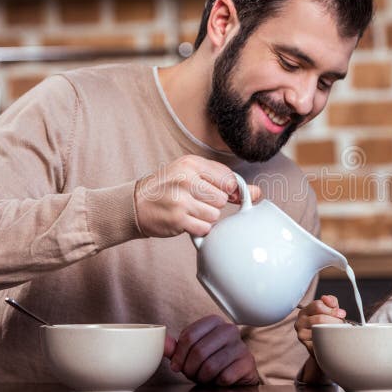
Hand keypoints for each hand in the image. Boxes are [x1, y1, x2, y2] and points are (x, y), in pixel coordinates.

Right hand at [134, 155, 260, 237]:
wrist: (134, 204)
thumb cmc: (167, 188)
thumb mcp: (191, 174)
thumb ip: (224, 182)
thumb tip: (257, 193)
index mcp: (191, 163)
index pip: (228, 179)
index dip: (227, 191)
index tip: (216, 193)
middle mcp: (186, 179)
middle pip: (222, 199)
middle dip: (213, 204)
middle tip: (196, 202)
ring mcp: (181, 200)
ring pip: (215, 215)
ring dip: (206, 217)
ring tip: (190, 211)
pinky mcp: (177, 219)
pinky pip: (205, 228)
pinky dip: (199, 228)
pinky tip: (186, 221)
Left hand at [164, 315, 258, 385]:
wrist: (236, 376)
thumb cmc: (211, 361)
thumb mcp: (191, 353)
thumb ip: (176, 348)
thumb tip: (162, 342)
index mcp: (214, 321)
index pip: (189, 335)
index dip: (179, 355)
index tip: (177, 366)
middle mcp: (229, 329)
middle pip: (198, 351)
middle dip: (190, 369)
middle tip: (190, 374)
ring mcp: (240, 345)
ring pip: (211, 365)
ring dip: (203, 377)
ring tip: (204, 377)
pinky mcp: (247, 362)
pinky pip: (224, 376)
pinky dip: (217, 383)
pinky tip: (219, 379)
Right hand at [294, 295, 345, 353]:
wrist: (323, 345)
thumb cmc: (326, 325)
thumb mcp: (329, 311)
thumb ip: (330, 301)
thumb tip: (326, 298)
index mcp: (305, 311)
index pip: (317, 305)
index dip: (332, 309)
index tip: (341, 314)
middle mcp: (300, 322)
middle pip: (319, 318)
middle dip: (334, 321)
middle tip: (342, 324)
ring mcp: (301, 334)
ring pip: (319, 330)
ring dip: (333, 330)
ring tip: (339, 331)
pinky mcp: (306, 346)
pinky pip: (320, 342)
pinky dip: (329, 340)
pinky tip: (333, 338)